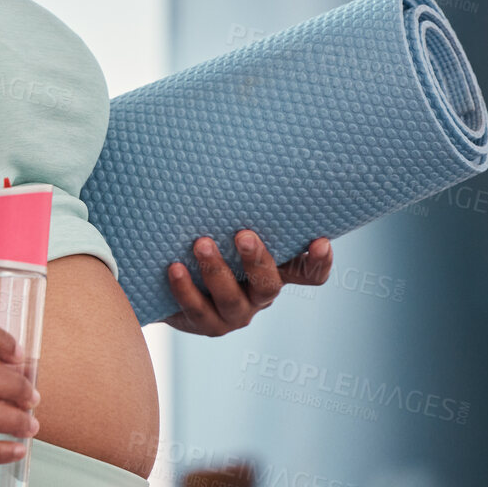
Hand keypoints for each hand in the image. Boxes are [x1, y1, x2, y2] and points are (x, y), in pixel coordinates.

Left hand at [161, 229, 332, 335]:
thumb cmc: (207, 241)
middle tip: (244, 235)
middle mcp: (258, 295)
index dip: (318, 263)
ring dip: (216, 270)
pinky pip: (197, 309)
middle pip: (268, 285)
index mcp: (273, 271)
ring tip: (201, 243)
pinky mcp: (205, 322)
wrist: (168, 280)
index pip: (308, 274)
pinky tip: (175, 268)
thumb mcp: (226, 228)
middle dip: (257, 260)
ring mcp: (234, 313)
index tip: (320, 241)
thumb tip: (235, 164)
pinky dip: (185, 289)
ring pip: (231, 299)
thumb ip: (238, 212)